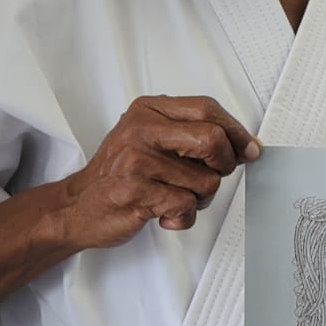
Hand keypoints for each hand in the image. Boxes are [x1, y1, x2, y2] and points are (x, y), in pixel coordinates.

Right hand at [56, 95, 259, 247]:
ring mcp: (136, 160)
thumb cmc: (121, 174)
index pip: (207, 109)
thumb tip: (246, 146)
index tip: (249, 149)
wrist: (77, 207)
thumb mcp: (153, 140)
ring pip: (205, 181)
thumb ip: (194, 135)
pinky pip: (187, 205)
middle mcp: (140, 130)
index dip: (236, 131)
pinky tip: (164, 213)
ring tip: (173, 196)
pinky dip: (183, 217)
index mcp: (148, 110)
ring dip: (199, 198)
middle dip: (223, 165)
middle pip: (212, 140)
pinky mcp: (134, 191)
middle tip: (210, 176)